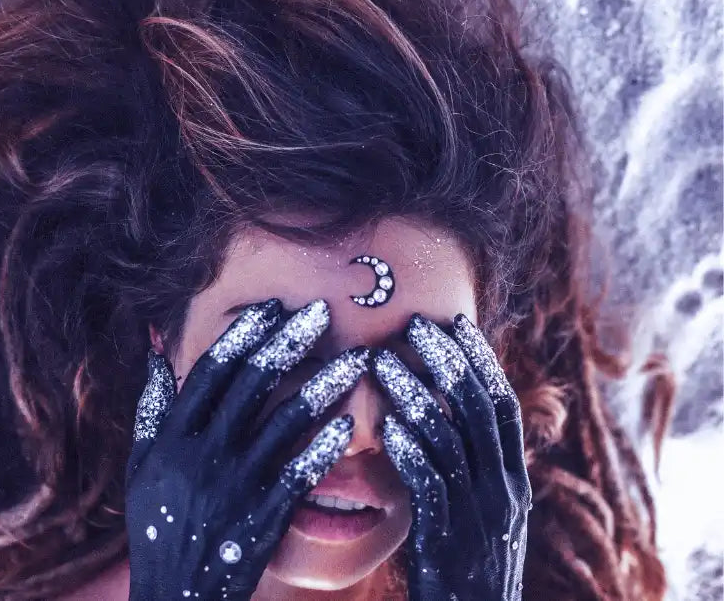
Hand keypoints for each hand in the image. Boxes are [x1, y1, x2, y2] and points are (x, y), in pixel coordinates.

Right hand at [126, 298, 370, 599]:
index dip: (242, 334)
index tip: (271, 307)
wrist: (176, 596)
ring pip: (286, 422)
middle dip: (290, 341)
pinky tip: (350, 424)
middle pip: (252, 383)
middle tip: (323, 311)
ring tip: (356, 358)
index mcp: (171, 439)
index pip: (211, 371)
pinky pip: (301, 474)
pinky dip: (325, 447)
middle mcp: (203, 456)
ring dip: (324, 385)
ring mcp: (236, 487)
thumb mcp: (141, 468)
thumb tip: (156, 353)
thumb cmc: (157, 528)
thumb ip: (150, 410)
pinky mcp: (264, 517)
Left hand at [372, 313, 530, 600]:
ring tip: (382, 363)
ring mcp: (478, 521)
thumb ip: (467, 471)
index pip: (503, 407)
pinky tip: (387, 429)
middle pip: (479, 413)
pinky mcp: (447, 547)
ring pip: (450, 444)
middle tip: (413, 325)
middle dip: (447, 363)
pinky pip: (431, 491)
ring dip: (415, 397)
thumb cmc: (465, 574)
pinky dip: (411, 455)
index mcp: (512, 483)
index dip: (480, 361)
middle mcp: (503, 495)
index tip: (455, 321)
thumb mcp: (480, 518)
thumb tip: (439, 418)